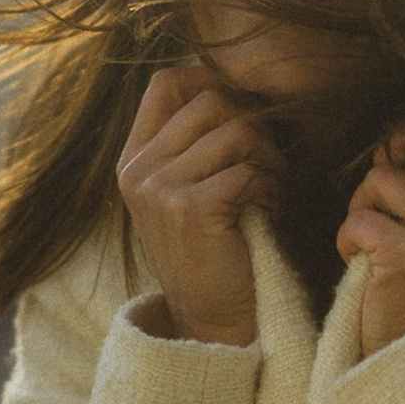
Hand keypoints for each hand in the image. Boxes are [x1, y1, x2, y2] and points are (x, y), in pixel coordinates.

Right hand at [117, 67, 282, 344]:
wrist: (214, 321)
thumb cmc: (216, 251)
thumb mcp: (190, 190)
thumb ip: (194, 143)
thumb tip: (231, 84)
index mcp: (133, 159)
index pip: (166, 82)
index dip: (212, 83)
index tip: (243, 115)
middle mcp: (137, 170)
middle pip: (209, 100)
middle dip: (254, 126)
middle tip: (268, 164)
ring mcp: (158, 189)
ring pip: (236, 132)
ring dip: (268, 159)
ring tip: (271, 189)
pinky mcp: (189, 209)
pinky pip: (246, 169)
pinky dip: (270, 187)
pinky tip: (270, 211)